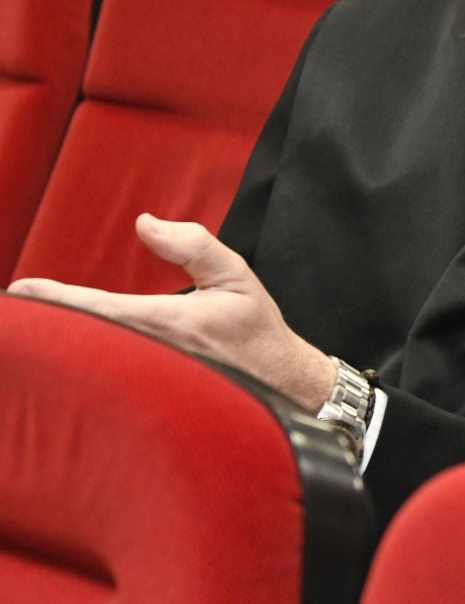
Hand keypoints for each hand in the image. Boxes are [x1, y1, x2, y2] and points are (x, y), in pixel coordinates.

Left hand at [10, 214, 335, 411]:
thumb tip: (144, 224)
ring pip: (88, 361)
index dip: (55, 299)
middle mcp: (151, 355)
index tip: (21, 289)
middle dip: (45, 323)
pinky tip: (59, 358)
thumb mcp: (236, 275)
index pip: (98, 308)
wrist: (280, 383)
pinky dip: (77, 364)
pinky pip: (102, 378)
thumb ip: (192, 244)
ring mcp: (146, 381)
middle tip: (16, 306)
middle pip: (81, 338)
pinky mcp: (145, 398)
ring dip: (57, 345)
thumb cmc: (256, 329)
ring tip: (29, 328)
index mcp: (169, 322)